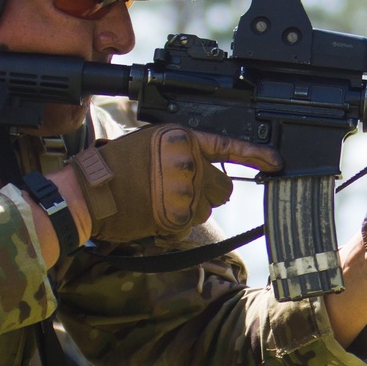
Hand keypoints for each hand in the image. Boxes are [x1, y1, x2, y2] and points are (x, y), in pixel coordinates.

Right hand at [69, 126, 282, 242]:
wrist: (90, 192)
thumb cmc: (114, 168)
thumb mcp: (150, 144)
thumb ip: (182, 152)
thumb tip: (209, 171)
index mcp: (181, 138)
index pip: (226, 146)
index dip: (255, 156)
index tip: (276, 162)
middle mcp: (187, 161)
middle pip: (221, 188)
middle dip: (205, 194)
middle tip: (176, 192)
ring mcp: (184, 190)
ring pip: (206, 209)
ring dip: (187, 210)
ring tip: (156, 201)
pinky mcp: (177, 215)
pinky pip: (189, 226)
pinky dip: (173, 226)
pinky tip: (152, 215)